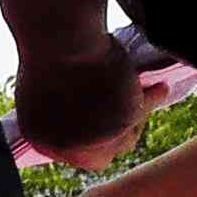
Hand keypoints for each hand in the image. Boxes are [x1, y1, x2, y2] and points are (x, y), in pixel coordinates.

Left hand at [14, 33, 145, 173]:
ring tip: (141, 92)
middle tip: (128, 111)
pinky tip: (158, 87)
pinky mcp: (117, 128)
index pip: (72, 153)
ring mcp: (90, 141)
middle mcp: (61, 147)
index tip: (107, 122)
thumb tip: (87, 123)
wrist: (61, 40)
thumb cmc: (51, 52)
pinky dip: (150, 100)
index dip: (93, 138)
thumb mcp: (45, 92)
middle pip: (100, 157)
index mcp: (38, 138)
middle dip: (116, 135)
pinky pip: (142, 116)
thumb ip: (62, 115)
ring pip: (125, 139)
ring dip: (134, 116)